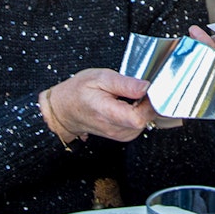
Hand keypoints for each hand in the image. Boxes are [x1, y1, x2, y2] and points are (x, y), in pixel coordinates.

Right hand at [43, 69, 160, 142]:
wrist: (65, 110)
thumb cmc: (79, 92)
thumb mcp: (99, 78)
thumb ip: (124, 83)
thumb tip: (146, 87)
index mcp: (108, 113)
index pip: (139, 117)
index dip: (150, 102)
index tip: (148, 88)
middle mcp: (116, 129)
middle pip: (146, 118)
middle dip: (148, 101)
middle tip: (135, 88)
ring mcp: (121, 135)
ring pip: (146, 121)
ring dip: (143, 107)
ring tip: (127, 96)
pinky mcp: (124, 136)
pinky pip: (141, 124)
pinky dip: (139, 112)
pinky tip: (127, 104)